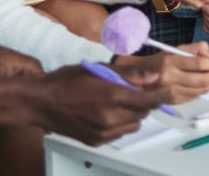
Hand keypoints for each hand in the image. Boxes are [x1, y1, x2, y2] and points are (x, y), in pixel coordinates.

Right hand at [35, 65, 161, 145]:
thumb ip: (129, 74)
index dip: (162, 94)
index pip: (150, 99)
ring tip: (117, 101)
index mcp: (113, 96)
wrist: (40, 102)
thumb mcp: (99, 68)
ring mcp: (103, 133)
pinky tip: (106, 112)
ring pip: (134, 124)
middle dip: (144, 101)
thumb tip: (154, 75)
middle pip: (144, 112)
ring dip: (133, 113)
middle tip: (133, 89)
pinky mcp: (97, 141)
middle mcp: (111, 118)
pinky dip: (120, 123)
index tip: (168, 88)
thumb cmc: (67, 80)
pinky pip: (120, 133)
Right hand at [113, 41, 208, 103]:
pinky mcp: (172, 101)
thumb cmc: (154, 62)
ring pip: (200, 89)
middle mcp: (170, 77)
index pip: (200, 63)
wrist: (132, 79)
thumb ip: (192, 49)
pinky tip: (202, 85)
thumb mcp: (172, 49)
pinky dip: (202, 90)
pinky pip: (193, 96)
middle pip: (203, 78)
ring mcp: (171, 91)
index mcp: (170, 61)